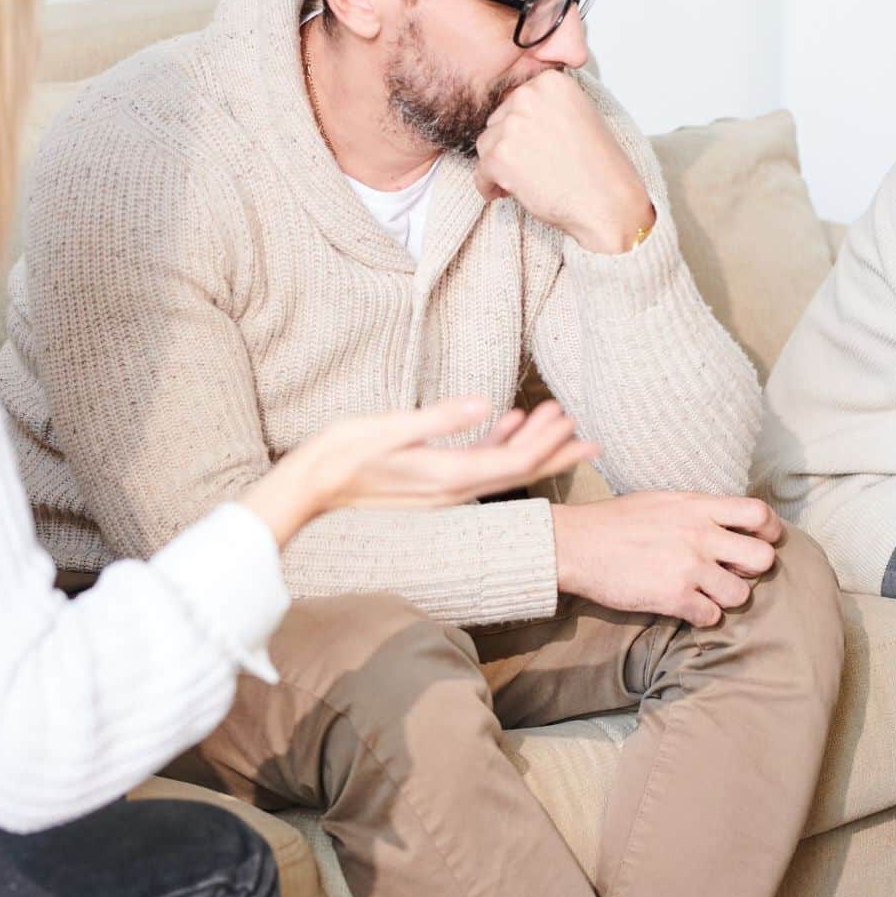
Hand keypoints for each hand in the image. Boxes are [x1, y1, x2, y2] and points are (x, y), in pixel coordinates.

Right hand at [239, 398, 598, 543]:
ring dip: (532, 447)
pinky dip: (499, 447)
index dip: (547, 444)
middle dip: (555, 453)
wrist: (304, 492)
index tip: (572, 420)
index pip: (513, 463)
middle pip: (518, 474)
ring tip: (560, 421)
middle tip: (592, 435)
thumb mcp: (384, 429)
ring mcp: (441, 492)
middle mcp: (450, 491)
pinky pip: (477, 468)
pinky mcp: (429, 485)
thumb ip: (435, 419)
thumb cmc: (337, 456)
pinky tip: (510, 424)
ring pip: (501, 471)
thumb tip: (484, 404)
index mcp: (445, 476)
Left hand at [474, 70, 655, 253]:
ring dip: (499, 166)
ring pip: (486, 145)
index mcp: (551, 81)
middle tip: (534, 167)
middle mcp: (529, 95)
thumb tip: (514, 116)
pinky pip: (480, 173)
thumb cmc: (598, 168)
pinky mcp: (500, 156)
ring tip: (527, 181)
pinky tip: (512, 194)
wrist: (607, 203)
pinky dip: (491, 187)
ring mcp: (512, 125)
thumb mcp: (578, 117)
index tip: (537, 146)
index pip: (515, 100)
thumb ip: (546, 108)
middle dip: (508, 146)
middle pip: (497, 121)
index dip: (523, 128)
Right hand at [551, 492, 782, 626]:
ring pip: (741, 595)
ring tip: (707, 593)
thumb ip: (698, 510)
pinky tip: (687, 607)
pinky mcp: (672, 597)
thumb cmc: (616, 521)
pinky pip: (711, 617)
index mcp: (699, 507)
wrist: (576, 543)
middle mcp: (700, 535)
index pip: (760, 514)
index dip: (770, 532)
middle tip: (733, 572)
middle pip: (763, 559)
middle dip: (754, 571)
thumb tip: (726, 521)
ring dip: (727, 598)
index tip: (760, 541)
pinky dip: (703, 616)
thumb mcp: (663, 501)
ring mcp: (688, 567)